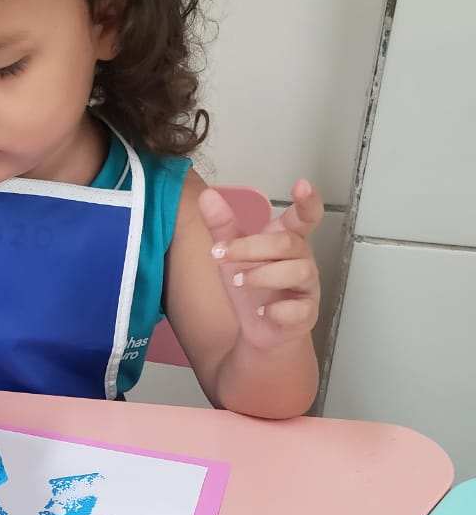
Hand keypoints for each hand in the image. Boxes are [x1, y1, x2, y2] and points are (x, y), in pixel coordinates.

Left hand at [198, 180, 321, 350]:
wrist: (257, 329)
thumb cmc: (251, 288)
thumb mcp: (232, 254)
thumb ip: (222, 225)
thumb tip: (207, 196)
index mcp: (287, 240)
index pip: (306, 216)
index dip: (308, 201)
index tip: (302, 185)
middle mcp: (302, 260)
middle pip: (288, 243)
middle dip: (252, 247)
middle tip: (222, 254)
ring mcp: (307, 287)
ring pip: (298, 271)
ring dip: (263, 275)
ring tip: (238, 281)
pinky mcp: (305, 314)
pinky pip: (300, 309)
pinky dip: (278, 311)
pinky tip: (262, 312)